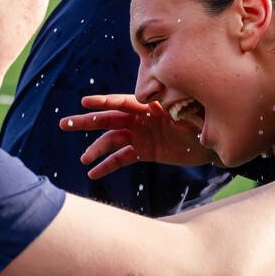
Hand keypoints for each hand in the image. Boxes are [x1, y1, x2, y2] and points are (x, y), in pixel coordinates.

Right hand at [62, 93, 214, 178]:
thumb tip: (177, 115)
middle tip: (65, 124)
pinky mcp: (143, 151)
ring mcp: (139, 135)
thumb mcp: (194, 118)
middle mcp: (140, 119)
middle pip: (109, 118)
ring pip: (112, 140)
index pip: (123, 101)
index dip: (104, 102)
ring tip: (84, 159)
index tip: (84, 102)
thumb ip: (182, 116)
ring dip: (96, 149)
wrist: (210, 143)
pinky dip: (107, 165)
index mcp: (150, 105)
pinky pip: (121, 158)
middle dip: (87, 121)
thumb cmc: (203, 123)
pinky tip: (94, 173)